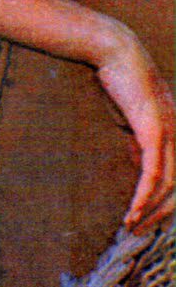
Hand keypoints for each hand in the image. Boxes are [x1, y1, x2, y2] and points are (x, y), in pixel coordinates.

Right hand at [95, 24, 174, 231]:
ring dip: (150, 210)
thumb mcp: (133, 119)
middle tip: (140, 232)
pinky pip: (154, 172)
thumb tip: (141, 165)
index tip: (143, 220)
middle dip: (160, 214)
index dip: (163, 204)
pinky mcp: (155, 132)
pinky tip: (134, 210)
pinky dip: (144, 195)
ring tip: (132, 226)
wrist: (116, 54)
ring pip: (169, 184)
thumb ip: (140, 143)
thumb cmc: (121, 82)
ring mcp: (170, 133)